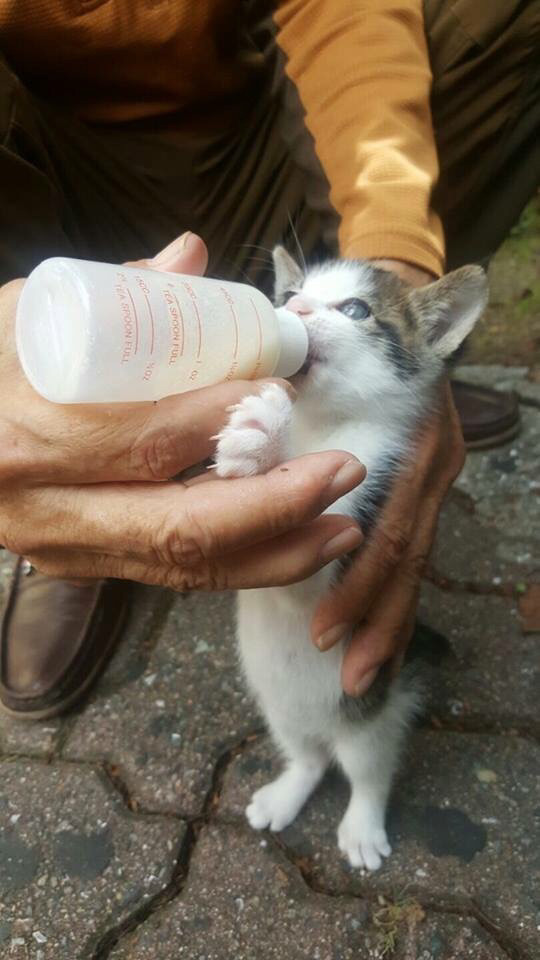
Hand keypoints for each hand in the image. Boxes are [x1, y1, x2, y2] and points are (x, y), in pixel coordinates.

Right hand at [0, 233, 365, 588]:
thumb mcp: (26, 314)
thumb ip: (115, 291)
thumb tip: (195, 257)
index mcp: (30, 434)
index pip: (146, 439)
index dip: (225, 421)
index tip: (282, 391)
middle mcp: (47, 508)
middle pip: (178, 525)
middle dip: (276, 504)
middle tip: (344, 472)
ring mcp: (64, 549)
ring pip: (182, 568)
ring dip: (274, 553)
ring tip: (341, 530)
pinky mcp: (81, 568)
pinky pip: (170, 576)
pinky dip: (238, 564)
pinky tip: (287, 546)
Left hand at [311, 259, 463, 695]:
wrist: (395, 302)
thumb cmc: (344, 326)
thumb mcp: (317, 345)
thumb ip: (284, 377)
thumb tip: (235, 409)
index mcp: (407, 433)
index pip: (387, 523)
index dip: (356, 581)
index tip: (321, 627)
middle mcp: (430, 461)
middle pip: (408, 555)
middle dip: (375, 619)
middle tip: (344, 674)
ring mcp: (433, 475)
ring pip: (416, 559)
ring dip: (388, 619)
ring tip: (361, 675)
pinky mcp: (423, 485)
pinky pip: (413, 547)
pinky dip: (392, 593)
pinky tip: (374, 633)